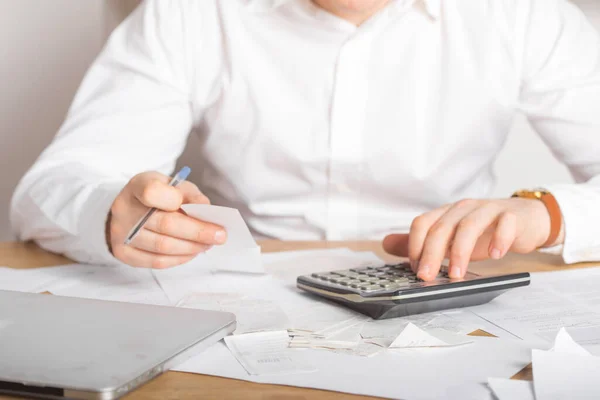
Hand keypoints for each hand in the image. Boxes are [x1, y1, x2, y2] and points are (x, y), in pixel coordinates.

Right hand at [108, 171, 226, 267]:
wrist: (130, 211)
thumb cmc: (158, 196)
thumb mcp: (175, 186)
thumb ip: (190, 195)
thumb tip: (207, 211)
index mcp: (137, 186)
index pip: (151, 192)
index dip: (175, 199)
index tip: (198, 206)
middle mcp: (124, 210)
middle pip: (165, 224)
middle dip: (198, 232)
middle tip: (220, 235)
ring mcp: (121, 234)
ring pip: (163, 246)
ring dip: (192, 247)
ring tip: (208, 244)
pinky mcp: (124, 253)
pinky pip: (157, 261)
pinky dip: (180, 258)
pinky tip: (192, 252)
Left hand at [382, 198, 559, 280]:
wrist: (527, 219)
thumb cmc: (485, 231)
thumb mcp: (450, 238)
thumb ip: (421, 242)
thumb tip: (385, 244)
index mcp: (446, 213)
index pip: (422, 223)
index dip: (415, 245)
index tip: (415, 269)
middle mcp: (464, 208)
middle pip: (442, 227)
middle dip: (432, 253)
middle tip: (427, 277)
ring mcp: (488, 210)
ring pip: (469, 226)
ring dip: (460, 251)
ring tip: (457, 274)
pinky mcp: (512, 216)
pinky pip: (505, 223)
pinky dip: (499, 239)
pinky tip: (496, 255)